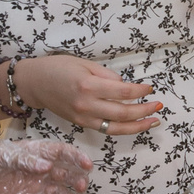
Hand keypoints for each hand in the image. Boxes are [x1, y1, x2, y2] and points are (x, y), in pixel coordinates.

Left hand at [0, 136, 93, 193]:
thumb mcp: (0, 154)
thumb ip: (24, 159)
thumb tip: (47, 166)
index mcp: (31, 154)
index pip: (59, 153)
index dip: (74, 157)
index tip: (86, 165)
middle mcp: (34, 172)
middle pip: (63, 174)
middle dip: (74, 179)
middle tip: (80, 185)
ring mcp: (29, 190)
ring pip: (55, 193)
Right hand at [16, 54, 163, 136]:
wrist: (34, 83)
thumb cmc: (59, 68)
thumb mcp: (85, 64)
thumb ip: (108, 76)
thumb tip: (126, 87)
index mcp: (89, 86)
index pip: (124, 92)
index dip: (141, 91)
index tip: (150, 88)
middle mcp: (87, 105)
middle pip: (123, 113)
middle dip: (145, 111)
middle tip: (159, 105)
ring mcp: (83, 117)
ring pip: (116, 128)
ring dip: (138, 126)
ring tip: (154, 121)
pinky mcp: (81, 124)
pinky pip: (106, 129)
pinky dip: (122, 128)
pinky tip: (135, 124)